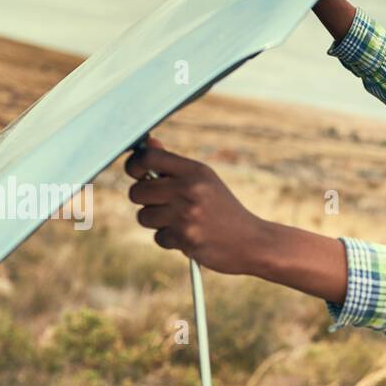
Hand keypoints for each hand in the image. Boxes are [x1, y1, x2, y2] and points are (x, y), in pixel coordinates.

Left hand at [125, 137, 266, 275]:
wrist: (252, 242)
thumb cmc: (224, 210)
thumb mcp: (205, 181)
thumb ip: (174, 166)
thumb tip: (147, 143)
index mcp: (196, 171)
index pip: (148, 158)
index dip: (133, 164)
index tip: (136, 173)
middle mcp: (190, 190)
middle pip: (137, 191)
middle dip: (143, 200)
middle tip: (161, 204)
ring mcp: (187, 216)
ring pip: (144, 217)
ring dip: (156, 222)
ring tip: (179, 222)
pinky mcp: (186, 239)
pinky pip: (159, 238)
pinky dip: (170, 240)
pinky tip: (189, 237)